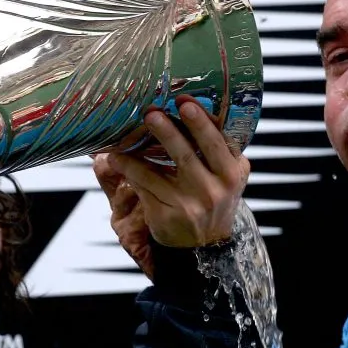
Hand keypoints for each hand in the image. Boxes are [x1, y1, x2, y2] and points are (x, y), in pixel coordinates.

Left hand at [94, 95, 249, 276]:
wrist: (204, 245)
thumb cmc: (213, 198)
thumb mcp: (228, 175)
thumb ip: (220, 148)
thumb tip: (191, 108)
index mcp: (232, 173)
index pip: (218, 143)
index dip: (202, 122)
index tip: (185, 102)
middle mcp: (213, 190)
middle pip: (188, 155)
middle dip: (169, 132)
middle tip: (152, 113)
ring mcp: (189, 205)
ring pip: (158, 172)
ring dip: (137, 152)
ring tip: (122, 137)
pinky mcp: (167, 215)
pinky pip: (143, 187)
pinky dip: (129, 169)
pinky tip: (116, 158)